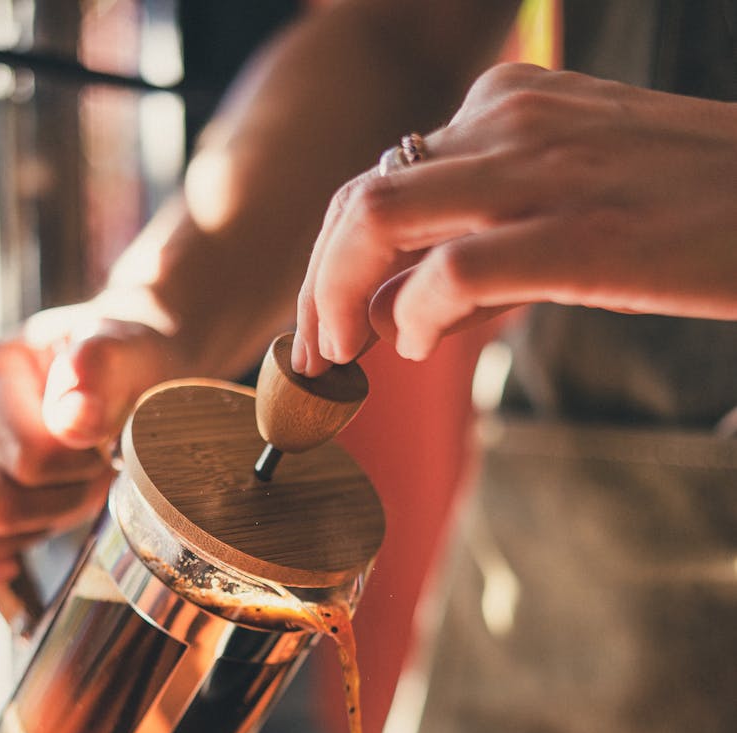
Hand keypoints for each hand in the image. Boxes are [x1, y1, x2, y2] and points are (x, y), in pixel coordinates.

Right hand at [0, 307, 182, 590]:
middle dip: (61, 504)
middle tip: (96, 476)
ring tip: (65, 498)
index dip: (79, 469)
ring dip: (31, 533)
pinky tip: (13, 564)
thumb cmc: (123, 365)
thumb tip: (71, 419)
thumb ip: (100, 367)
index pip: (27, 460)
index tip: (104, 444)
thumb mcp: (128, 349)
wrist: (128, 382)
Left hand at [293, 63, 736, 372]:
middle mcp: (508, 122)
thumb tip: (401, 305)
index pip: (380, 177)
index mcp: (506, 102)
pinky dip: (413, 320)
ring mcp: (539, 174)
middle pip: (358, 199)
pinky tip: (419, 347)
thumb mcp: (571, 189)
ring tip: (344, 358)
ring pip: (378, 220)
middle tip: (314, 355)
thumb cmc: (690, 204)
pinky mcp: (578, 235)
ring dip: (335, 299)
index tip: (327, 321)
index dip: (333, 259)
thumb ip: (484, 231)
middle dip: (315, 286)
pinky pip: (450, 272)